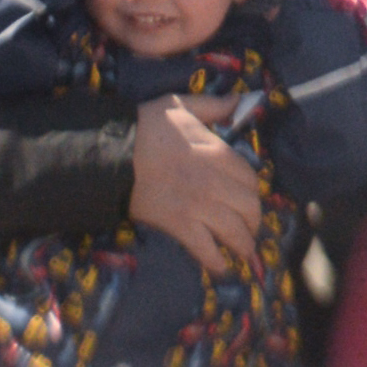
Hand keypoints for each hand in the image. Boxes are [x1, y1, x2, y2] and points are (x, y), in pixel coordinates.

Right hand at [129, 92, 261, 270]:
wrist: (112, 154)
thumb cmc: (145, 126)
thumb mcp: (180, 104)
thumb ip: (212, 105)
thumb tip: (239, 100)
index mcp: (218, 152)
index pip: (251, 177)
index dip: (254, 190)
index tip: (250, 197)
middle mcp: (214, 181)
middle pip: (249, 207)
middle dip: (254, 220)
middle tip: (251, 227)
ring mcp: (198, 205)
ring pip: (234, 231)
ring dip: (243, 244)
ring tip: (244, 251)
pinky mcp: (179, 225)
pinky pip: (206, 248)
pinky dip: (217, 262)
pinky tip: (221, 267)